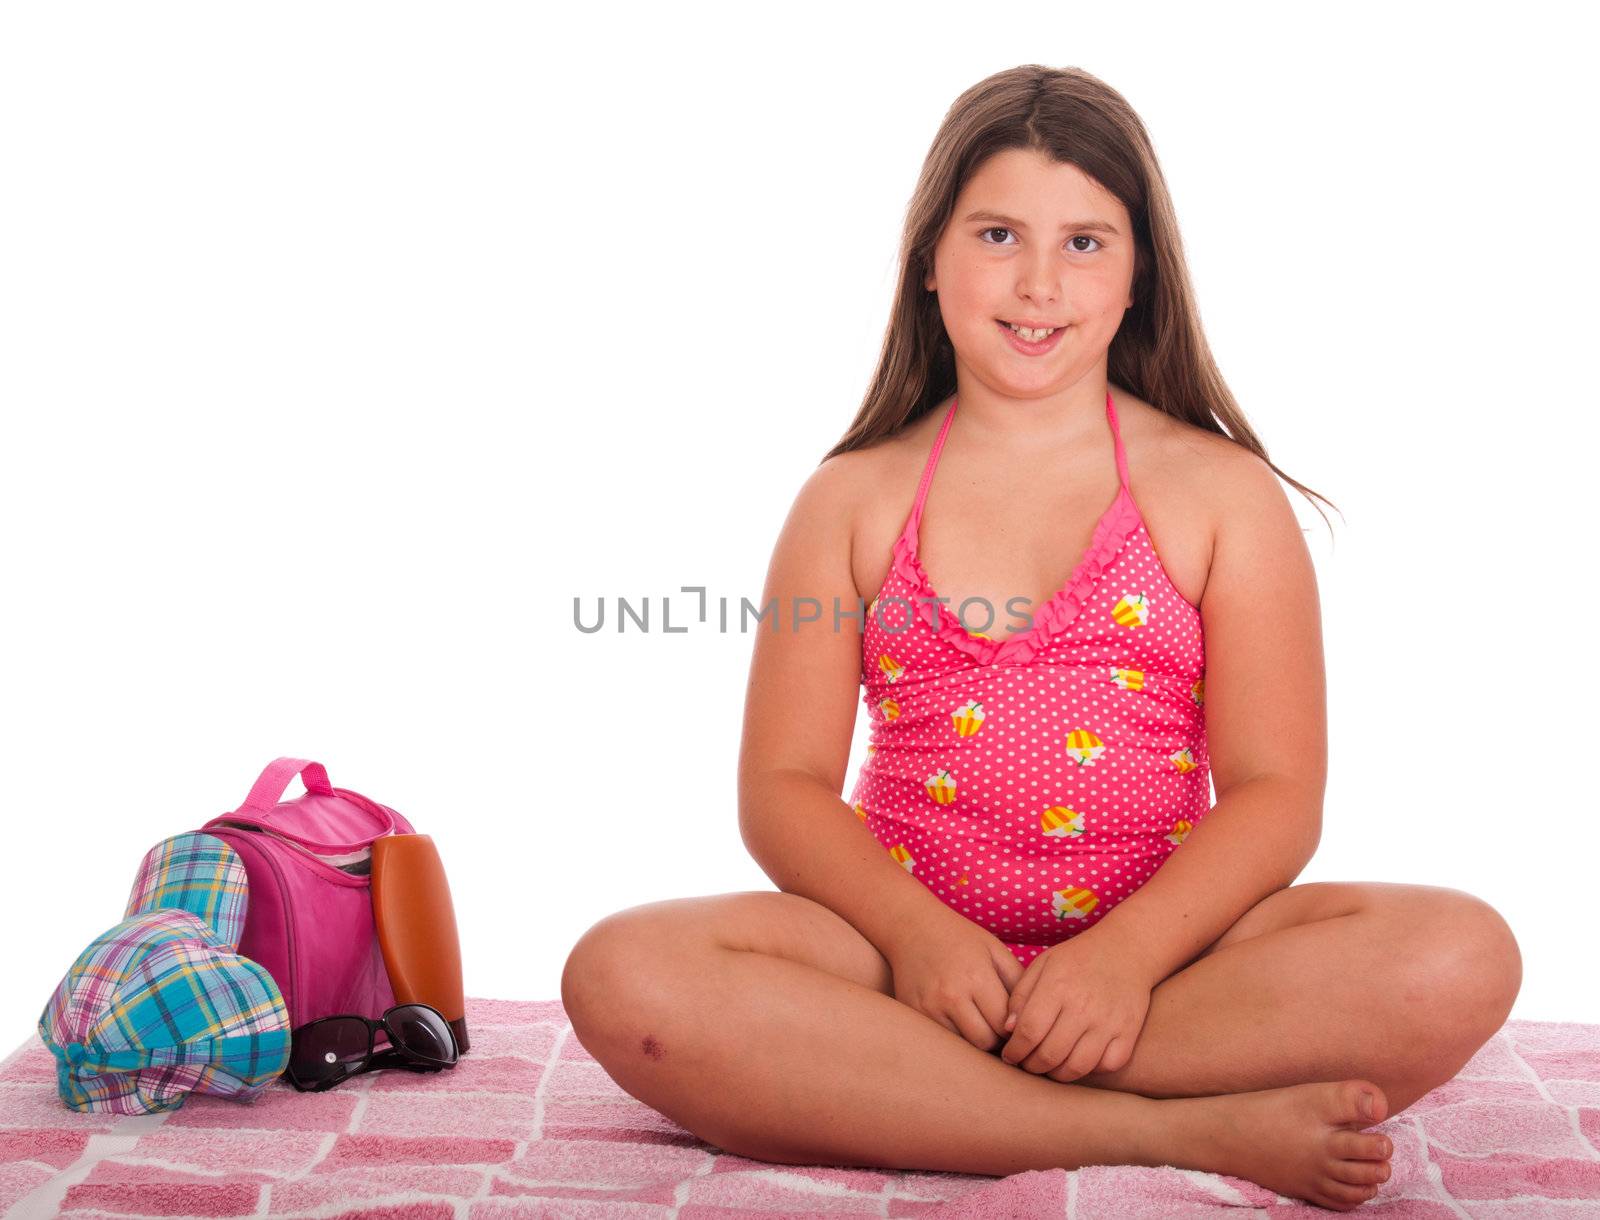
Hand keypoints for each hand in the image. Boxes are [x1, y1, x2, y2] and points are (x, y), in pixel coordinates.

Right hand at [881, 906, 1025, 1053]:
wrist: (912, 927)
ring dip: (976, 1040)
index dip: (1015, 1028)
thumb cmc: (961, 938)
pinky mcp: (915, 1013)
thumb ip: (1018, 982)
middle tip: (1001, 1031)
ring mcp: (930, 1007)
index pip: (1005, 1024)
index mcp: (977, 977)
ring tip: (982, 1026)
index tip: (1017, 1025)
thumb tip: (1034, 1018)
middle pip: (985, 1041)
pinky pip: (943, 1039)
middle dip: (997, 1039)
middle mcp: (952, 995)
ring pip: (963, 1046)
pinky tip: (961, 1022)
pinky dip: (955, 1036)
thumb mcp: (995, 950)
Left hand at [997, 931, 1155, 1081]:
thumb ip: (1021, 995)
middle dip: (1031, 1066)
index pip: (1028, 1031)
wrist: (1126, 948)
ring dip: (1057, 1074)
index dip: (1014, 1051)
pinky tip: (1079, 1059)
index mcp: (1057, 985)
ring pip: (1077, 1066)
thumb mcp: (1043, 964)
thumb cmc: (1077, 958)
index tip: (1009, 1056)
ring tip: (1049, 1067)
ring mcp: (1108, 1021)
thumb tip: (1007, 1029)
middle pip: (1050, 1054)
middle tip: (1026, 1064)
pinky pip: (1107, 1065)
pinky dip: (1091, 1070)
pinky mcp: (1129, 1031)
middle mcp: (1083, 1006)